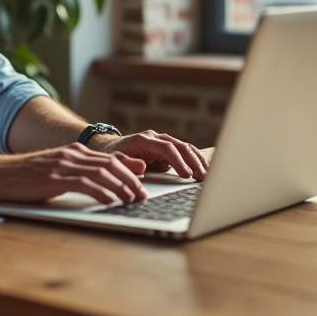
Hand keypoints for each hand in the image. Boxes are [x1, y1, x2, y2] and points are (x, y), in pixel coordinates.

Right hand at [0, 143, 148, 204]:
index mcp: (74, 151)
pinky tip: (110, 201)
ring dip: (121, 187)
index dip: (129, 172)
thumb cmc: (26, 176)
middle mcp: (72, 154)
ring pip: (102, 173)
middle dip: (130, 180)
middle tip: (142, 196)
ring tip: (132, 200)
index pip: (110, 159)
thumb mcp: (57, 170)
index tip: (141, 185)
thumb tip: (102, 184)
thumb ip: (79, 173)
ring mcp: (63, 165)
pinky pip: (84, 183)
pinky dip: (101, 192)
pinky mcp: (55, 178)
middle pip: (111, 165)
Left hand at [92, 130, 208, 180]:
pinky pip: (184, 153)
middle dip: (193, 161)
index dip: (178, 161)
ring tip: (207, 175)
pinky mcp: (166, 150)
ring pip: (185, 148)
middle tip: (202, 177)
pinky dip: (195, 160)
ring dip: (197, 160)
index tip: (186, 174)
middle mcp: (156, 138)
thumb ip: (126, 163)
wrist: (110, 147)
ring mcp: (163, 143)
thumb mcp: (114, 160)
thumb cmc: (112, 154)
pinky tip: (203, 169)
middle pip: (180, 146)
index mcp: (145, 139)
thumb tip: (143, 167)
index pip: (167, 148)